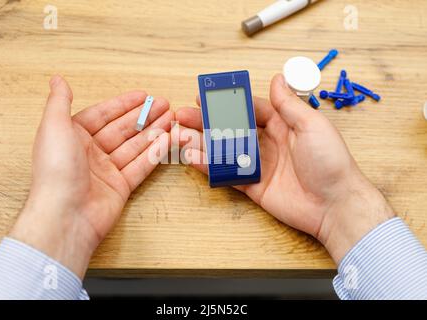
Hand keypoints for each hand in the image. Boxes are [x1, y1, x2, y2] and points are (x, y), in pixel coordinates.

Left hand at [10, 76, 172, 277]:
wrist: (66, 215)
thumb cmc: (56, 171)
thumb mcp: (54, 127)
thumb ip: (59, 102)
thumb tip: (57, 79)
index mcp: (74, 137)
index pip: (103, 115)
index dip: (124, 104)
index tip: (143, 95)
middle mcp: (91, 153)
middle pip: (123, 129)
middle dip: (144, 116)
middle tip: (164, 105)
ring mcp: (107, 171)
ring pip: (135, 146)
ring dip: (153, 132)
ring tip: (172, 119)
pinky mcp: (120, 187)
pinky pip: (141, 166)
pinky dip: (155, 153)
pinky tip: (168, 140)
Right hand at [175, 74, 393, 263]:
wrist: (335, 205)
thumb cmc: (330, 162)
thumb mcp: (312, 125)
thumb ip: (289, 105)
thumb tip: (277, 78)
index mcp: (283, 125)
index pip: (250, 109)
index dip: (228, 101)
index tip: (207, 95)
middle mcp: (268, 143)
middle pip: (231, 128)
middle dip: (207, 121)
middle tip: (184, 115)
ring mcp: (259, 165)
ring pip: (225, 150)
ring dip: (202, 143)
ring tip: (180, 136)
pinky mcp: (253, 186)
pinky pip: (227, 174)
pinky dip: (210, 166)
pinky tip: (193, 158)